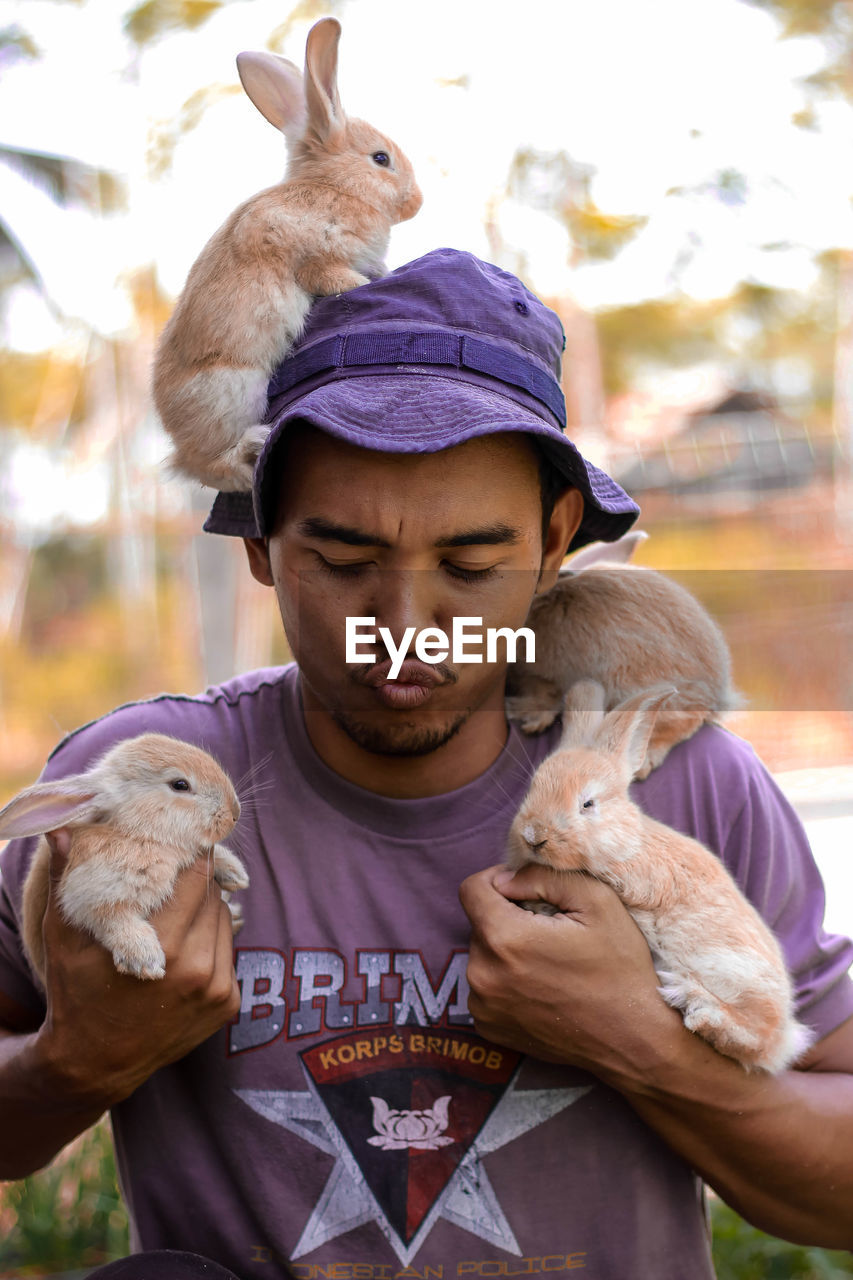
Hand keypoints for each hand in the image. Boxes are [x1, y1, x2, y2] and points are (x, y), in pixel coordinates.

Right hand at [35, 830, 239, 1105]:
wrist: (95, 1063)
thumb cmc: (76, 993)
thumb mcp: (64, 938)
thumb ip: (66, 881)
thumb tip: (63, 829)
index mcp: (165, 947)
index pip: (198, 876)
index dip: (189, 856)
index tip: (178, 845)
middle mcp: (199, 969)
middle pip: (214, 896)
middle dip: (195, 882)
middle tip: (172, 875)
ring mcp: (217, 990)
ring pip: (225, 920)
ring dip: (205, 910)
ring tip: (173, 912)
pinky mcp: (227, 1004)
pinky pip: (228, 952)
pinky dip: (210, 942)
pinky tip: (183, 947)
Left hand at [459, 863, 682, 1076]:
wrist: (634, 1040)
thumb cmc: (620, 968)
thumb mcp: (597, 901)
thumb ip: (543, 876)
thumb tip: (506, 879)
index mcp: (504, 938)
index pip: (471, 889)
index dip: (499, 880)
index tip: (527, 891)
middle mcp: (483, 974)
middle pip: (480, 923)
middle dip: (509, 917)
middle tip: (550, 931)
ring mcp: (483, 1006)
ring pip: (483, 954)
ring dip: (507, 950)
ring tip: (549, 962)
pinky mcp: (489, 1027)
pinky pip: (486, 986)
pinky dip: (506, 980)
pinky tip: (542, 987)